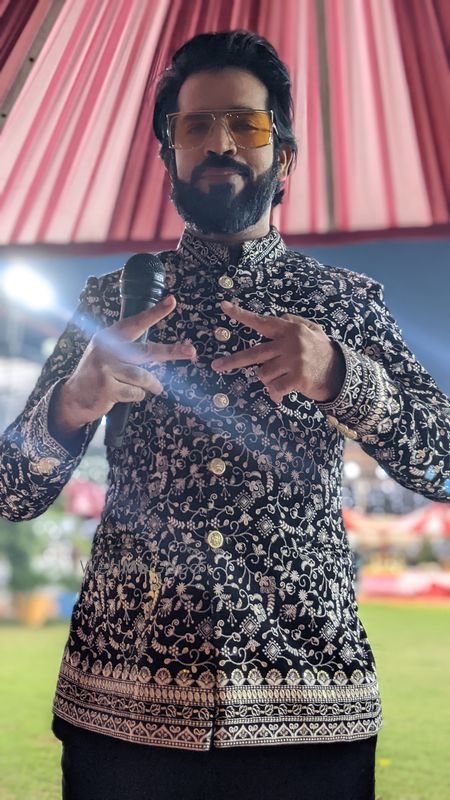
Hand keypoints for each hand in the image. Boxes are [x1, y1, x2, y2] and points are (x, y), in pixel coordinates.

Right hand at [54, 295, 195, 433]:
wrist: (73, 398)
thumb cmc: (98, 375)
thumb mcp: (109, 355)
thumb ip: (130, 352)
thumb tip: (162, 356)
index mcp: (109, 336)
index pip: (136, 322)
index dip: (155, 313)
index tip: (172, 301)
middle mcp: (107, 349)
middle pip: (147, 351)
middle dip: (171, 352)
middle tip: (191, 351)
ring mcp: (106, 368)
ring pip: (143, 377)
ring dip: (152, 385)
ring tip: (154, 388)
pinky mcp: (107, 387)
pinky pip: (136, 392)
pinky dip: (137, 396)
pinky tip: (124, 395)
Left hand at [211, 300, 344, 404]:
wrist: (341, 373)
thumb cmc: (322, 352)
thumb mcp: (313, 330)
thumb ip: (294, 322)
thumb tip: (279, 317)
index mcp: (289, 329)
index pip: (261, 322)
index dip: (241, 315)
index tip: (223, 307)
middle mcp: (289, 343)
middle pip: (253, 354)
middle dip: (232, 361)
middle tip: (216, 366)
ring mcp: (293, 361)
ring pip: (263, 374)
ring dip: (269, 380)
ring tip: (283, 378)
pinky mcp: (296, 378)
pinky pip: (274, 388)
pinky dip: (275, 393)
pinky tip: (284, 392)